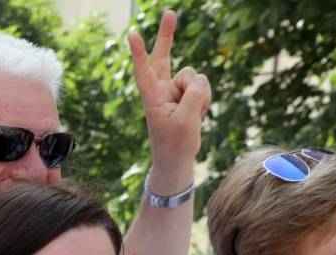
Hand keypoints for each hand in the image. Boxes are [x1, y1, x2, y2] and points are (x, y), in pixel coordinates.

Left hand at [129, 9, 209, 180]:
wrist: (178, 158)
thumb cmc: (175, 143)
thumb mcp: (186, 121)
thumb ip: (193, 96)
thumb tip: (198, 78)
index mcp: (152, 97)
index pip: (144, 71)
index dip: (139, 53)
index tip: (131, 35)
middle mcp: (161, 89)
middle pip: (163, 56)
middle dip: (167, 35)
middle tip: (169, 12)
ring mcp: (174, 90)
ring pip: (194, 76)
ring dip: (199, 94)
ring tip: (192, 115)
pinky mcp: (186, 93)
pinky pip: (202, 85)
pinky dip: (205, 98)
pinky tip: (198, 113)